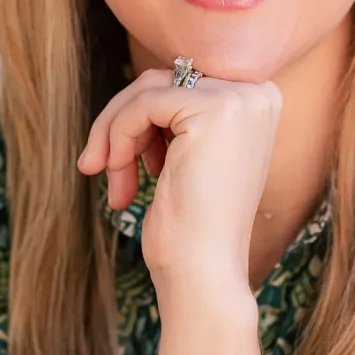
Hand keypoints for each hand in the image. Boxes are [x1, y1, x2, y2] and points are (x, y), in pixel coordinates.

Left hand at [76, 64, 280, 307]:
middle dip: (121, 125)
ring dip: (115, 135)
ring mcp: (240, 99)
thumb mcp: (188, 157)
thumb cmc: (191, 228)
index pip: (181, 85)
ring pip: (147, 89)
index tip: (122, 164)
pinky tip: (119, 179)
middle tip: (95, 168)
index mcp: (258, 104)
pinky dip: (118, 138)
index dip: (141, 121)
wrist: (204, 272)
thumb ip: (177, 116)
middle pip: (162, 81)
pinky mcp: (215, 109)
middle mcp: (258, 95)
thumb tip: (138, 84)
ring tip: (112, 183)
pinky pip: (142, 103)